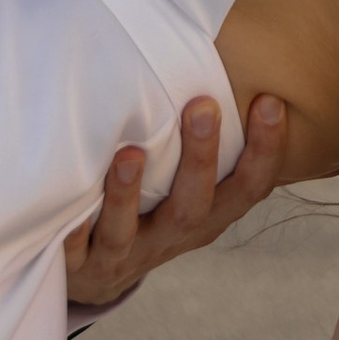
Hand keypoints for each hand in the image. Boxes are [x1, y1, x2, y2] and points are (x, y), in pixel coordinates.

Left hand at [63, 91, 286, 313]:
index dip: (265, 152)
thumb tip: (210, 62)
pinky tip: (68, 211)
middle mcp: (170, 237)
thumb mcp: (184, 187)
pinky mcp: (81, 267)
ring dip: (128, 194)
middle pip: (192, 206)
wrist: (96, 277)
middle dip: (200, 158)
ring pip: (127, 231)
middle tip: (203, 107)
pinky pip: (73, 252)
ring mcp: (123, 255)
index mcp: (205, 216)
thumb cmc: (148, 211)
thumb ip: (197, 144)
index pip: (247, 188)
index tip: (270, 102)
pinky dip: (71, 233)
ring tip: (130, 154)